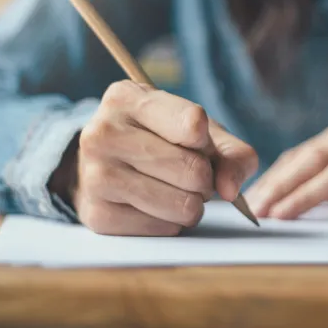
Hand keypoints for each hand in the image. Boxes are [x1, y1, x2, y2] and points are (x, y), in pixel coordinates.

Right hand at [67, 80, 257, 235]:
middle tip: (191, 173)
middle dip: (204, 178)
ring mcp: (95, 175)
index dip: (207, 141)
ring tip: (176, 190)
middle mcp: (103, 133)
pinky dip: (171, 223)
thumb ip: (231, 153)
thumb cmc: (160, 140)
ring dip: (191, 204)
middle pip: (191, 169)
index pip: (193, 123)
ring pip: (181, 205)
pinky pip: (164, 229)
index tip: (198, 141)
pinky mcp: (98, 214)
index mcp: (127, 98)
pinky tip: (155, 205)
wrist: (105, 164)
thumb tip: (229, 189)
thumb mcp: (197, 130)